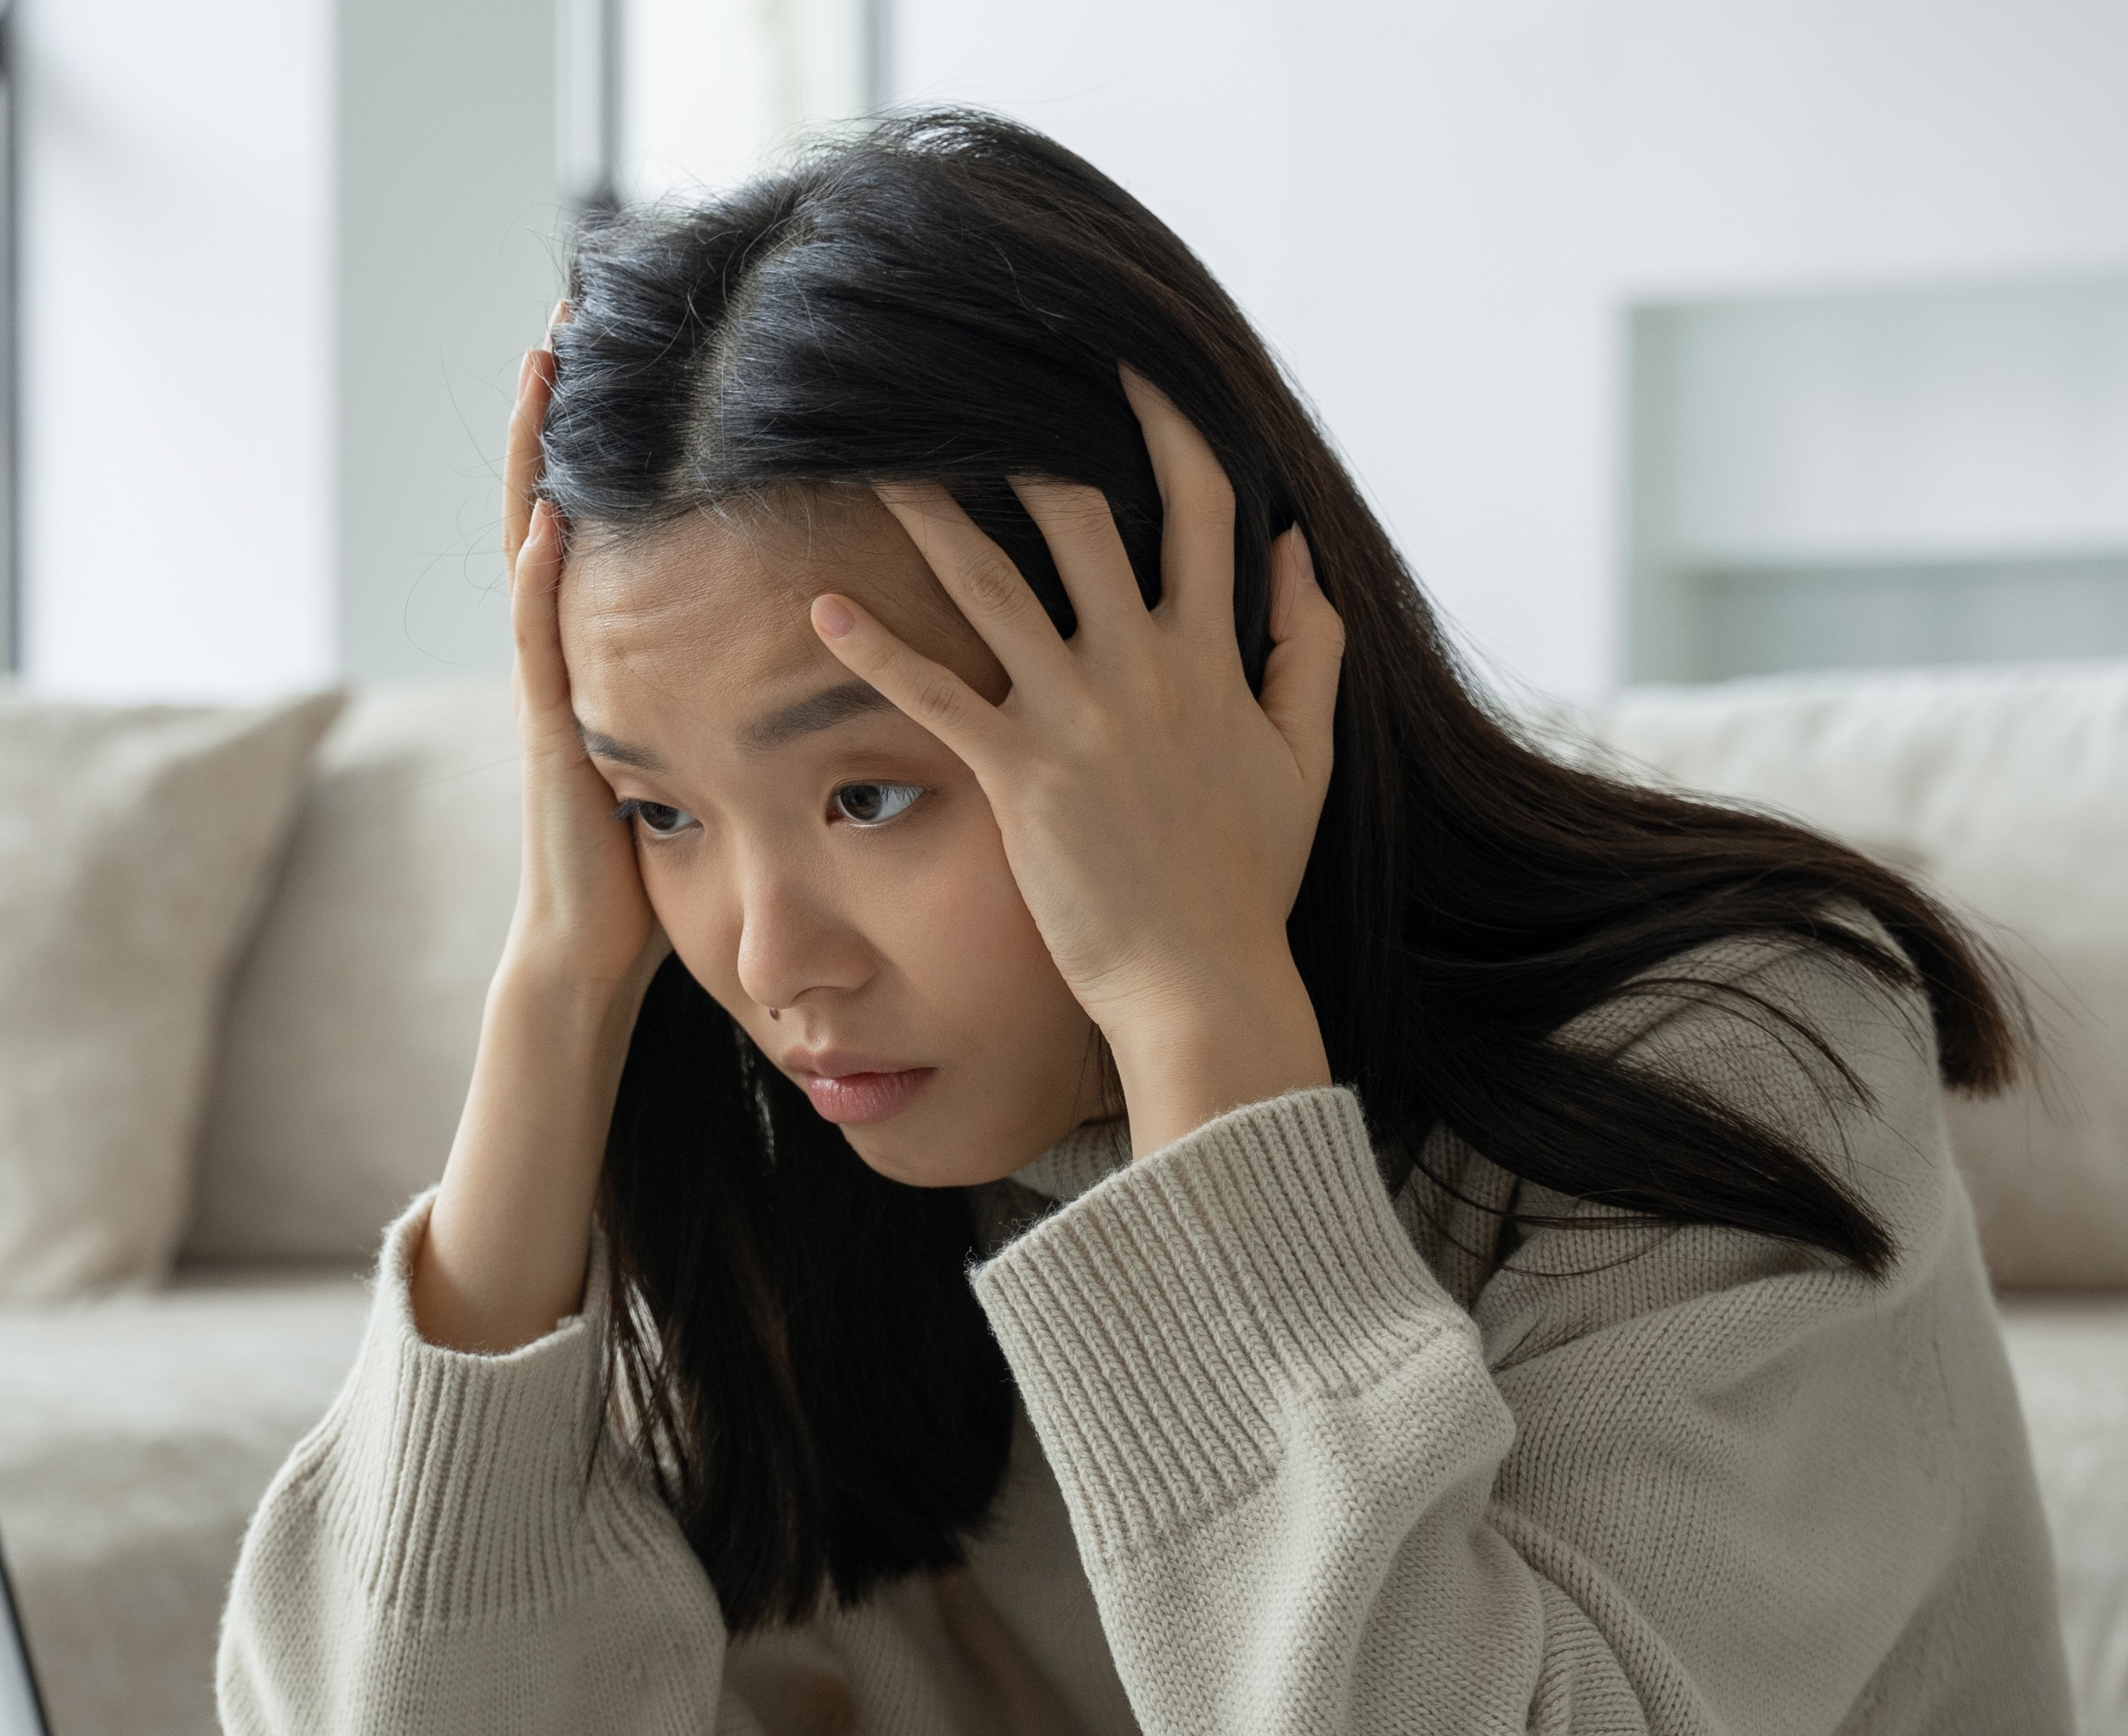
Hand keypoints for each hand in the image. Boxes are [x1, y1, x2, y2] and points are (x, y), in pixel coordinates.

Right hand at [495, 344, 668, 1013]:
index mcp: (597, 647)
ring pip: (531, 545)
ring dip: (535, 460)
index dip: (597, 435)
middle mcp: (561, 649)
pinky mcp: (549, 731)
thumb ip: (713, 691)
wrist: (587, 951)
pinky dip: (540, 575)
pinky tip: (551, 516)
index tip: (616, 348)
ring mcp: (545, 684)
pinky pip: (538, 637)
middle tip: (568, 312)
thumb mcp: (693, 751)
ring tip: (544, 368)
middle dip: (554, 411)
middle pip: (549, 500)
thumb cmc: (647, 865)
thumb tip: (795, 634)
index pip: (594, 517)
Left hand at [807, 369, 1349, 1156]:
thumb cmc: (1248, 876)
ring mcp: (1078, 718)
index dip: (1167, 422)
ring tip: (877, 460)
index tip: (1128, 362)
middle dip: (1024, 440)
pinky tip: (823, 607)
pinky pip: (936, 696)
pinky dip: (877, 649)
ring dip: (932, 516)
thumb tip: (1297, 551)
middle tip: (968, 380)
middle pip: (1083, 517)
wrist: (1202, 980)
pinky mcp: (1019, 776)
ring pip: (994, 588)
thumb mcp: (1302, 755)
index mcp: (1214, 656)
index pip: (1200, 507)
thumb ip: (1305, 647)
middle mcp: (1145, 669)